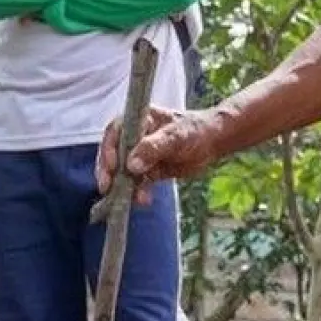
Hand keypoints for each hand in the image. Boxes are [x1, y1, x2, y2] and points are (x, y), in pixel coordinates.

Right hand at [95, 106, 220, 202]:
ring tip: (129, 198)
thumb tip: (131, 165)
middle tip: (106, 187)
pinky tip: (143, 200)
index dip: (108, 149)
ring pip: (122, 172)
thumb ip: (153, 148)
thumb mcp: (175, 136)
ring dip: (122, 186)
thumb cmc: (195, 130)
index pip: (114, 133)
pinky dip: (137, 192)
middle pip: (113, 154)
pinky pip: (137, 183)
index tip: (112, 167)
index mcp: (137, 120)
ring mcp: (140, 155)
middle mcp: (134, 137)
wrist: (213, 143)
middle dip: (108, 171)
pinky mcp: (148, 171)